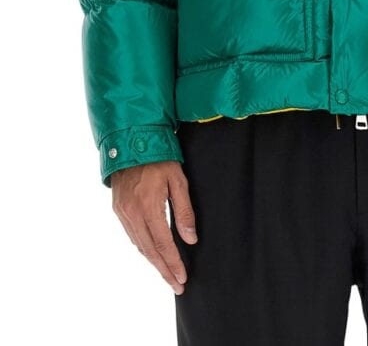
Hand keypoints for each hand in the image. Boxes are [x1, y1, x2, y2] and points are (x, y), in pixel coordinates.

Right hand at [111, 161, 197, 294]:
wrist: (130, 141)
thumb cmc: (159, 158)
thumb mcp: (178, 180)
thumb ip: (184, 211)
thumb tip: (190, 239)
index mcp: (148, 207)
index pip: (164, 244)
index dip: (174, 263)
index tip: (182, 279)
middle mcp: (132, 214)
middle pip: (150, 251)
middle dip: (164, 270)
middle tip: (177, 285)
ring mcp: (122, 213)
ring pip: (139, 246)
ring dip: (154, 262)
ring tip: (167, 273)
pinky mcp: (118, 209)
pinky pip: (132, 235)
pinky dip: (144, 248)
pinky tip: (153, 253)